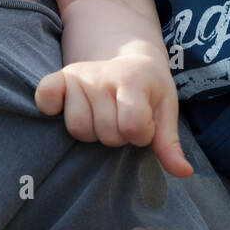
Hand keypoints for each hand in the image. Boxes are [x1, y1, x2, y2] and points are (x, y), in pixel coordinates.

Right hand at [35, 53, 193, 177]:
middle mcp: (104, 75)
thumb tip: (184, 173)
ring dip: (92, 131)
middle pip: (106, 133)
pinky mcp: (59, 77)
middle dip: (117, 135)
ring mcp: (80, 76)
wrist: (129, 56)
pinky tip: (67, 106)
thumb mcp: (166, 108)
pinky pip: (45, 98)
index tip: (144, 124)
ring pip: (78, 128)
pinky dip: (51, 107)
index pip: (132, 126)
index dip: (140, 135)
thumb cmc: (149, 88)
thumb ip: (169, 142)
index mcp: (134, 80)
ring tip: (101, 115)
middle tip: (121, 118)